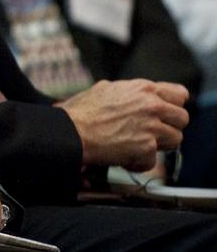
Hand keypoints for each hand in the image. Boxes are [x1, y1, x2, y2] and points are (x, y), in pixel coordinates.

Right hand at [56, 79, 188, 171]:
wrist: (70, 132)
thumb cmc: (80, 113)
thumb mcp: (105, 89)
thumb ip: (128, 93)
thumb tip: (135, 96)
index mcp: (143, 88)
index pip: (179, 94)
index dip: (173, 106)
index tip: (165, 114)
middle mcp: (151, 105)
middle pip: (182, 118)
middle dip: (169, 127)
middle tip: (152, 132)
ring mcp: (151, 127)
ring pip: (176, 139)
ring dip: (158, 145)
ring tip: (138, 145)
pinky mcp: (146, 148)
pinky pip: (153, 160)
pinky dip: (138, 162)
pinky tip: (124, 156)